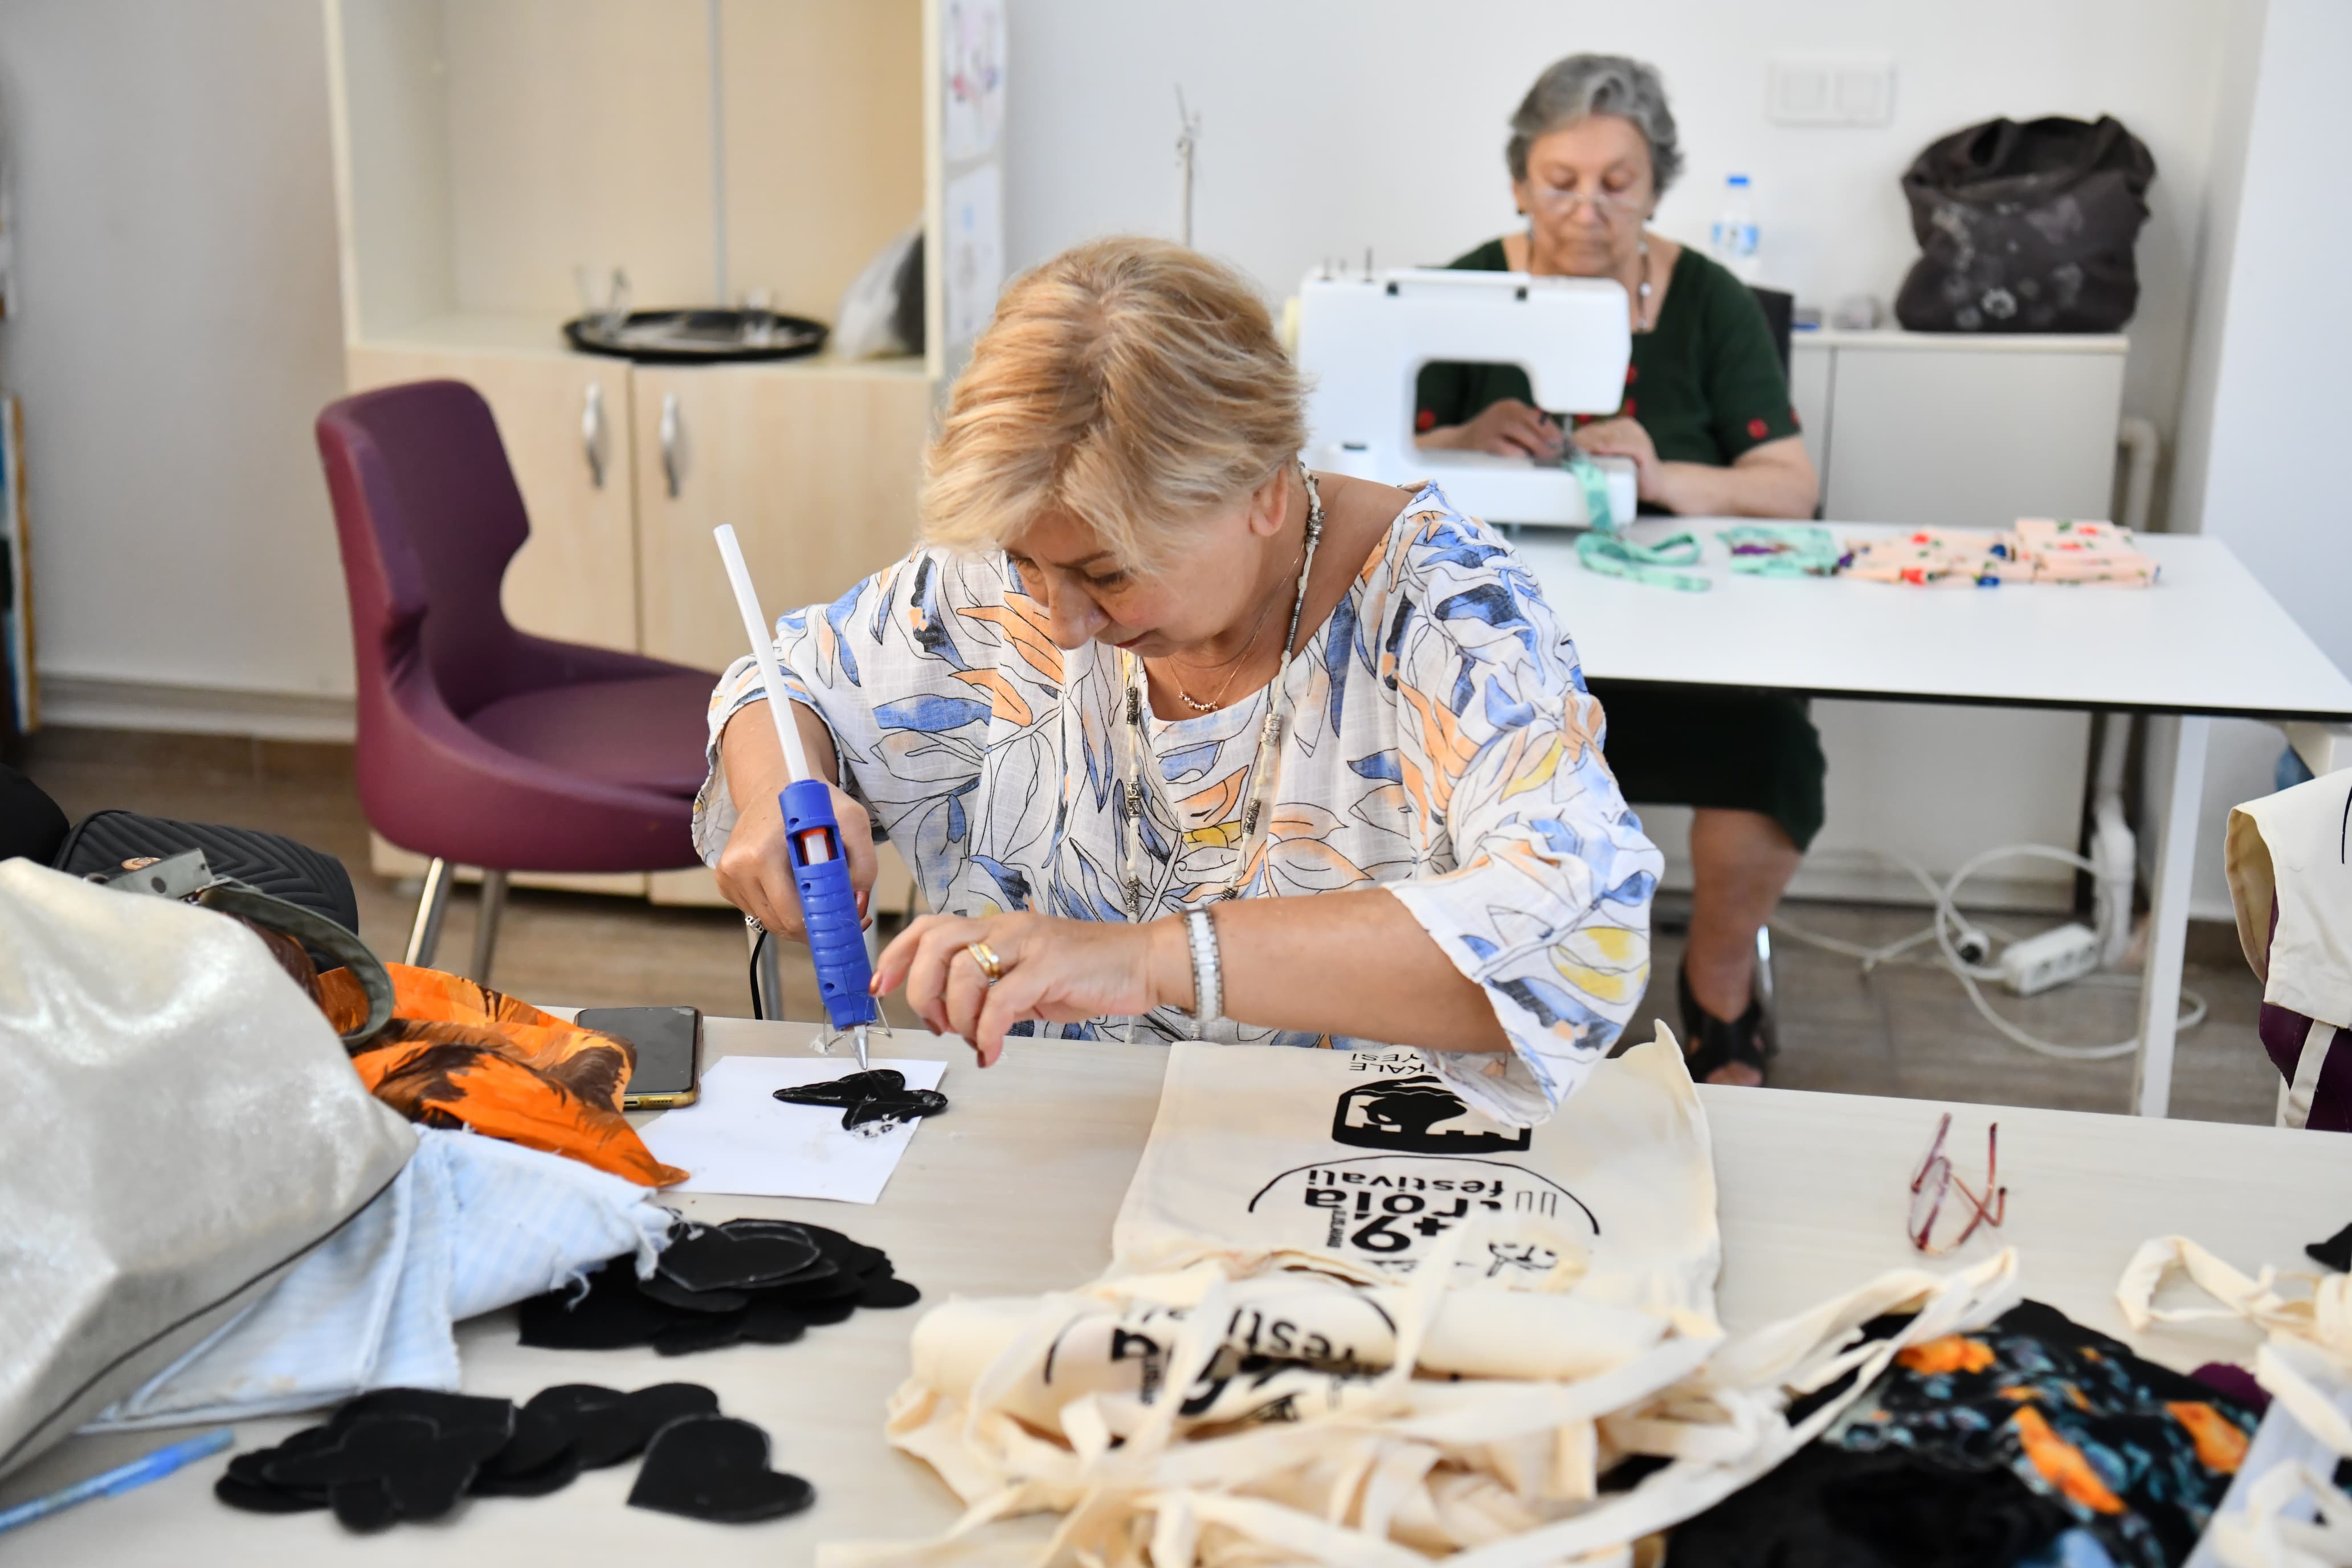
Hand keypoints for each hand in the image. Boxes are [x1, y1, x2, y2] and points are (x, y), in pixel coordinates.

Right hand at [714, 773, 875, 939]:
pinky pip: (758, 912)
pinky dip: (780, 909)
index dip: (822, 926)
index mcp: (761, 855)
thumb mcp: (851, 822)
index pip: (791, 915)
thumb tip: (856, 906)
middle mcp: (737, 868)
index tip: (845, 925)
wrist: (775, 785)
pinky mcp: (726, 882)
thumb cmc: (813, 803)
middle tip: (840, 916)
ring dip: (797, 919)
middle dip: (813, 927)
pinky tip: (794, 887)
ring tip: (819, 897)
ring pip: (769, 922)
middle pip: (780, 924)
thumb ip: (863, 864)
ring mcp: (727, 877)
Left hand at [872, 912, 1189, 1065]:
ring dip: (956, 1015)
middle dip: (920, 989)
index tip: (881, 986)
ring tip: (972, 1037)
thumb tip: (958, 1018)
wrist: (1143, 961)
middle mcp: (1006, 927)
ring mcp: (1028, 944)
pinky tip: (993, 1050)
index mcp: (997, 927)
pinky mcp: (1049, 966)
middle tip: (933, 1022)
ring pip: (963, 971)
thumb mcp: (1029, 977)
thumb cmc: (1089, 969)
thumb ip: (993, 990)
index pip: (930, 927)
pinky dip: (988, 1031)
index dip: (897, 955)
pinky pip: (1001, 1001)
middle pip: (936, 944)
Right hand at [1423, 398, 1563, 459]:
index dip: (1550, 428)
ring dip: (1535, 444)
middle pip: (1530, 420)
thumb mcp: (1508, 425)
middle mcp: (1500, 412)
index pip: (1536, 415)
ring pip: (1519, 431)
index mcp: (1510, 406)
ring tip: (1544, 456)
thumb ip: (1528, 429)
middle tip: (1555, 450)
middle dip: (1545, 437)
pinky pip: (1504, 446)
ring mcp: (1490, 425)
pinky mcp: (1483, 441)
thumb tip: (1553, 441)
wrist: (1457, 443)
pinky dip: (1517, 453)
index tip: (1560, 441)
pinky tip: (1524, 458)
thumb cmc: (1488, 436)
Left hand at [1573, 417, 1665, 502]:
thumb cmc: (1630, 474)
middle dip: (1580, 443)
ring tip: (1577, 456)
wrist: (1657, 484)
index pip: (1591, 429)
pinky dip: (1609, 447)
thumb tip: (1568, 455)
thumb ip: (1595, 454)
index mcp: (1619, 427)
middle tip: (1567, 455)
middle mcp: (1628, 427)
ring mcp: (1637, 436)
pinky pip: (1623, 445)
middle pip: (1597, 432)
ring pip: (1607, 436)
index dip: (1576, 439)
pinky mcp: (1643, 447)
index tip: (1562, 451)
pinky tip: (1598, 450)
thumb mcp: (1610, 460)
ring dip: (1590, 445)